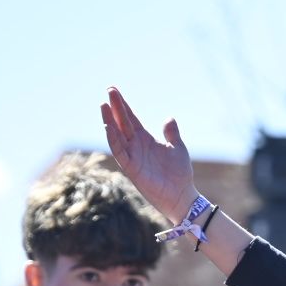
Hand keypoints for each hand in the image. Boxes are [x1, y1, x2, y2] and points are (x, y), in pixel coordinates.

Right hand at [100, 87, 200, 224]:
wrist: (181, 194)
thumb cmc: (179, 173)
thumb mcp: (177, 148)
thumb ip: (171, 133)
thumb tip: (169, 118)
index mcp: (145, 139)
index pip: (130, 119)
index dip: (123, 105)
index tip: (114, 91)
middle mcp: (135, 146)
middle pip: (122, 123)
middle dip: (115, 107)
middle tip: (109, 90)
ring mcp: (132, 156)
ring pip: (116, 135)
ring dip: (109, 121)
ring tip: (104, 106)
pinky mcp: (131, 168)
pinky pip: (119, 152)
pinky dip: (113, 140)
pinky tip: (108, 127)